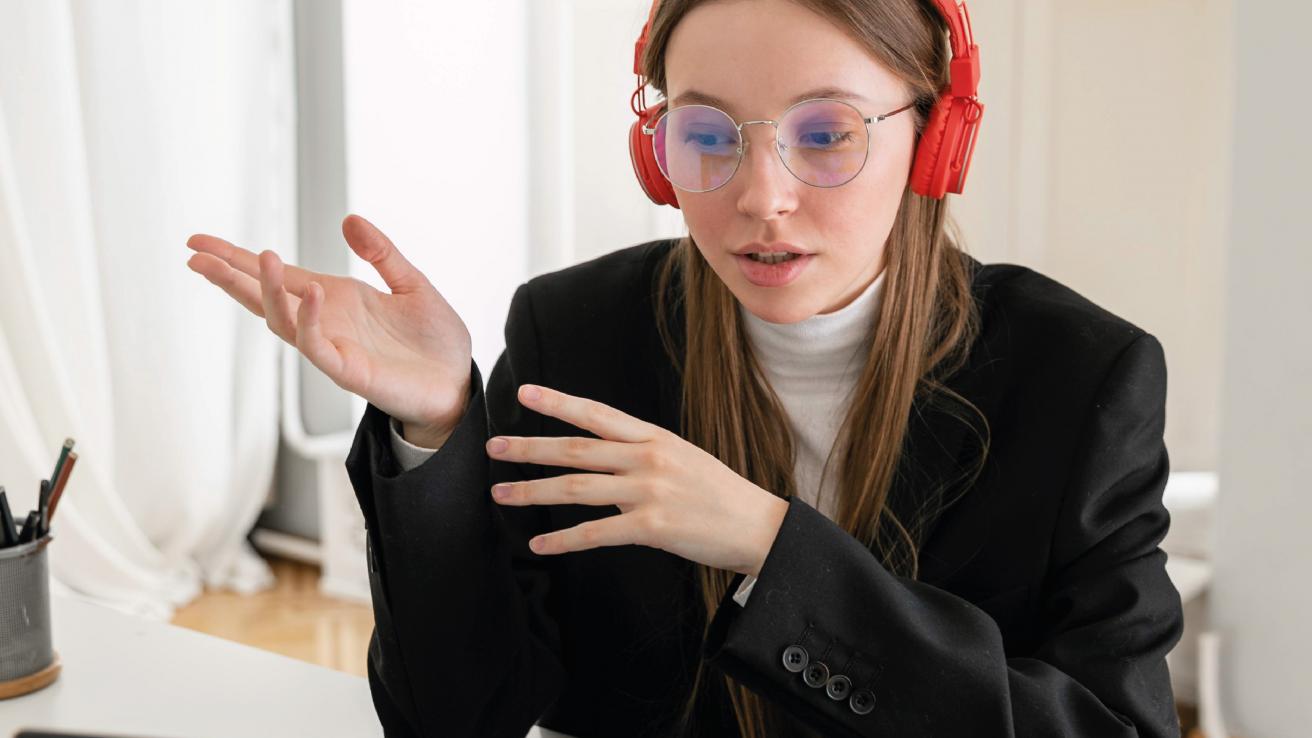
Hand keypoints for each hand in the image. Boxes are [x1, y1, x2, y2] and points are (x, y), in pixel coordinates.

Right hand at [185, 214, 472, 434]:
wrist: (458, 384)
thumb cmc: (434, 341)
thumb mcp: (411, 285)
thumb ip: (382, 253)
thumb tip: (349, 219)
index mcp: (335, 299)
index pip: (278, 276)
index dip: (237, 259)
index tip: (198, 242)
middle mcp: (325, 321)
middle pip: (264, 297)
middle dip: (229, 276)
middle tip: (194, 254)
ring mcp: (333, 347)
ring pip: (282, 321)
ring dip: (267, 290)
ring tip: (260, 257)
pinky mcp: (349, 371)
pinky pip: (317, 346)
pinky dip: (309, 319)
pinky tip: (310, 294)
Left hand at [486, 384, 789, 576]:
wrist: (757, 526)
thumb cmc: (717, 493)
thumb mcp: (681, 457)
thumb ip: (640, 455)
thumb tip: (602, 465)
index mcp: (653, 437)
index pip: (597, 414)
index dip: (558, 402)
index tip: (525, 393)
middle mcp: (647, 458)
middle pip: (576, 449)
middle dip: (530, 448)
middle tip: (494, 447)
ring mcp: (649, 492)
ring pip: (576, 489)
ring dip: (532, 492)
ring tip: (500, 495)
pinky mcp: (651, 528)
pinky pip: (595, 533)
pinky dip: (563, 539)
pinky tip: (539, 543)